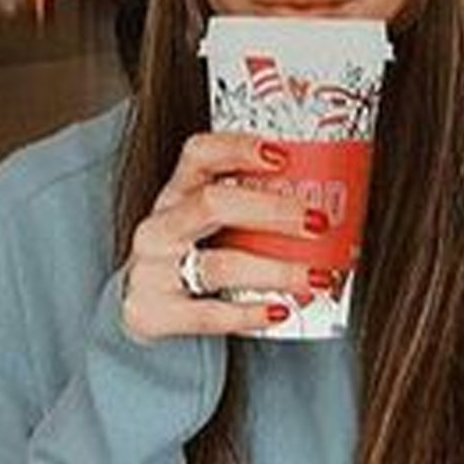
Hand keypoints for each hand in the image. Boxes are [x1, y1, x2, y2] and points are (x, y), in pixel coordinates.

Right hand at [120, 131, 329, 343]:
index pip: (199, 154)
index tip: (283, 155)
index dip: (239, 149)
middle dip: (273, 211)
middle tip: (318, 222)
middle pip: (213, 204)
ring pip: (219, 265)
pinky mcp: (153, 313)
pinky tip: (280, 310)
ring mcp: (152, 271)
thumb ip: (245, 211)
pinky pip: (208, 314)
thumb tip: (325, 205)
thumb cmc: (186, 260)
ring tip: (314, 277)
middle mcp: (160, 227)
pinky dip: (249, 314)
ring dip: (276, 270)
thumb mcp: (203, 226)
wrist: (137, 311)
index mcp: (175, 194)